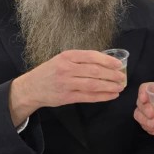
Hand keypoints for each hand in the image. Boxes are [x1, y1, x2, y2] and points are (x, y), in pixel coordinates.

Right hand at [8, 50, 125, 124]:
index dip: (107, 60)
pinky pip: (88, 97)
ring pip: (92, 84)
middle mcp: (66, 69)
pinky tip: (111, 95)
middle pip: (94, 71)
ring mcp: (66, 84)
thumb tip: (105, 61)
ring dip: (109, 86)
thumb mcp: (62, 59)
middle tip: (122, 77)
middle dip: (111, 74)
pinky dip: (102, 96)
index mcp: (67, 56)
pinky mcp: (66, 97)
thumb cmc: (50, 71)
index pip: (91, 56)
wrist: (31, 87)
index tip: (118, 64)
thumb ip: (80, 60)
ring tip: (120, 87)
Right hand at [134, 83, 153, 137]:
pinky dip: (148, 125)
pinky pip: (142, 123)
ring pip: (138, 113)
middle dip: (145, 108)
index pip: (145, 88)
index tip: (144, 98)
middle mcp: (148, 100)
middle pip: (140, 101)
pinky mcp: (145, 122)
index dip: (142, 92)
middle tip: (152, 114)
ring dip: (145, 119)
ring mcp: (145, 112)